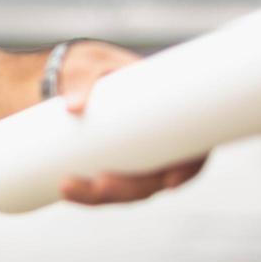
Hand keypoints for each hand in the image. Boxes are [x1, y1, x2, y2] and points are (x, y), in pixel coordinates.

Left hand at [54, 41, 207, 205]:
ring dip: (99, 195)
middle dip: (128, 189)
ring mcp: (132, 159)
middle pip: (154, 181)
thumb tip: (73, 107)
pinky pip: (103, 188)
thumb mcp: (92, 65)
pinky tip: (66, 191)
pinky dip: (85, 194)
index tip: (169, 182)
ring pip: (125, 189)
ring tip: (68, 186)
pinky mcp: (108, 166)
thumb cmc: (96, 65)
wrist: (74, 73)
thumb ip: (83, 80)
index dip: (188, 171)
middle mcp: (156, 144)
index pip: (194, 150)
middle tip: (102, 183)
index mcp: (170, 116)